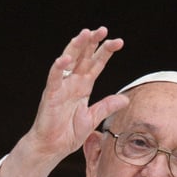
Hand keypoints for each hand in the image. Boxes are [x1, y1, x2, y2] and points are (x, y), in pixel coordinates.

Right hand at [24, 26, 127, 163]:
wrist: (52, 147)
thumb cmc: (68, 133)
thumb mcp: (93, 118)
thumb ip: (107, 106)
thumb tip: (125, 99)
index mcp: (83, 86)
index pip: (96, 64)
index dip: (106, 52)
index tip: (118, 42)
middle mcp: (72, 83)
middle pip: (83, 57)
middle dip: (92, 43)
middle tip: (103, 30)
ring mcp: (61, 87)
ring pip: (69, 61)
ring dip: (76, 46)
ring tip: (85, 34)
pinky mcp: (51, 95)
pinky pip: (54, 78)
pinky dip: (59, 68)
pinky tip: (66, 58)